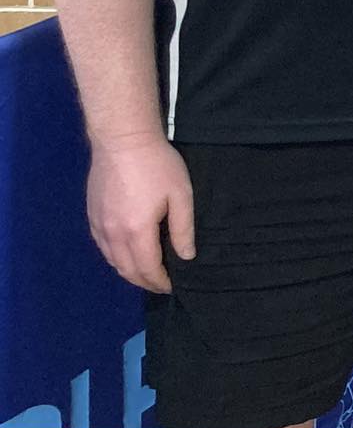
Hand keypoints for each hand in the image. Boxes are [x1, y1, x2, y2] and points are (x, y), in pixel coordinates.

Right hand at [86, 136, 193, 292]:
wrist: (122, 140)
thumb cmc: (157, 165)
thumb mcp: (180, 194)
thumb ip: (183, 228)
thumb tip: (186, 256)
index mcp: (136, 232)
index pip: (147, 269)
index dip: (160, 282)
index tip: (172, 287)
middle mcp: (113, 235)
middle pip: (127, 271)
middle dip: (145, 282)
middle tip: (161, 283)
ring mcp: (98, 226)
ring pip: (112, 261)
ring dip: (129, 272)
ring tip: (147, 272)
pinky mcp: (91, 216)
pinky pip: (103, 247)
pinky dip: (116, 257)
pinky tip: (127, 253)